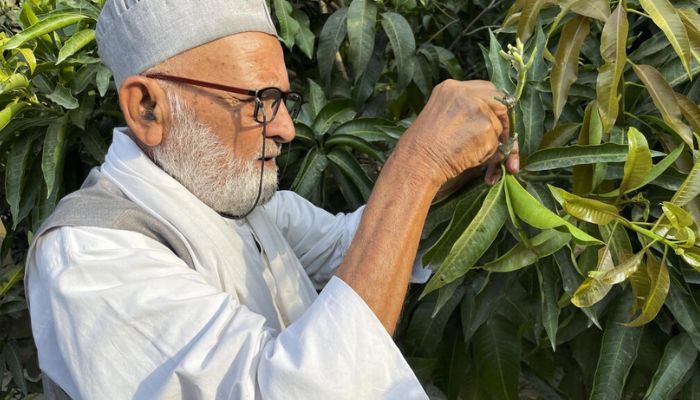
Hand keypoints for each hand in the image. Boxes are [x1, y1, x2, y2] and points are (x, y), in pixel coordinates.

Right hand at [394, 80, 518, 187]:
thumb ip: (462, 112)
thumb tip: (489, 121)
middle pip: (500, 101)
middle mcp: (467, 93)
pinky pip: (498, 144)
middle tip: (500, 140)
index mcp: (451, 88)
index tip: (493, 121)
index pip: (485, 90)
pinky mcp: (488, 126)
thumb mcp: (440, 117)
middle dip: (502, 122)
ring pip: (498, 126)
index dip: (492, 107)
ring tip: (468, 154)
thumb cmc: (422, 147)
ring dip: (491, 143)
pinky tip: (469, 158)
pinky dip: (488, 155)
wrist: (418, 161)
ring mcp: (479, 108)